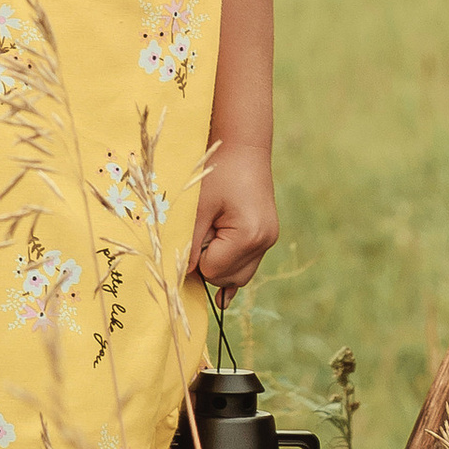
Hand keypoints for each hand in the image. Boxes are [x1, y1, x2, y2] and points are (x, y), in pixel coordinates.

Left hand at [187, 139, 277, 289]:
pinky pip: (248, 268)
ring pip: (237, 277)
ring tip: (212, 233)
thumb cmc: (218, 172)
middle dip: (207, 263)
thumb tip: (180, 274)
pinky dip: (232, 275)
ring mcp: (268, 242)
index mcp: (249, 236)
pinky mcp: (266, 238)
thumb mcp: (197, 206)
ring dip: (218, 264)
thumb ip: (189, 242)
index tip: (192, 234)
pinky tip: (222, 299)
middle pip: (225, 279)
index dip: (195, 258)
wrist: (244, 149)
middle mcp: (264, 243)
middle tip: (202, 231)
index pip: (212, 271)